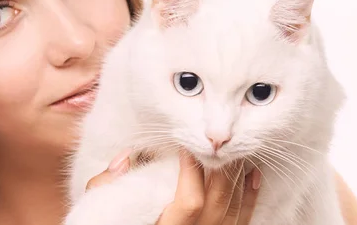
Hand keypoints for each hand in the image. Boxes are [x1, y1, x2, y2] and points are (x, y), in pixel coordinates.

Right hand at [86, 150, 261, 224]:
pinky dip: (249, 195)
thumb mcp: (105, 210)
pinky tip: (252, 174)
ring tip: (233, 149)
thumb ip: (108, 185)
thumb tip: (126, 157)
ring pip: (232, 207)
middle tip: (214, 140)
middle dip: (219, 167)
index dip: (192, 170)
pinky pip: (244, 218)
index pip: (190, 200)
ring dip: (236, 176)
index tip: (186, 145)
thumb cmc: (122, 223)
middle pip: (217, 200)